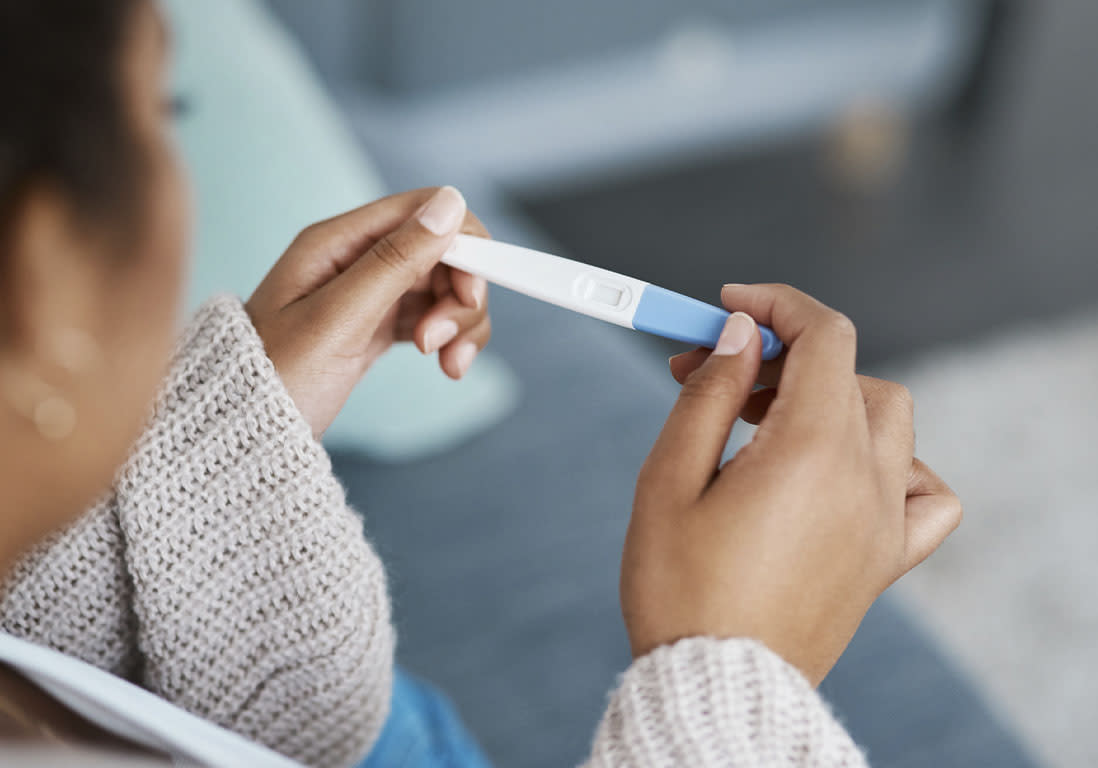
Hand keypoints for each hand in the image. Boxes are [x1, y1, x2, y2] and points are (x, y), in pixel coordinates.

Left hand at [246, 187, 491, 437]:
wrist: (241, 437)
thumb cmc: (276, 378)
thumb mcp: (338, 318)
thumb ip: (395, 260)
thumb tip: (450, 203)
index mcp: (337, 242)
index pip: (425, 210)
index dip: (462, 247)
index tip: (469, 296)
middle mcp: (354, 259)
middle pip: (442, 252)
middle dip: (461, 295)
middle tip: (445, 344)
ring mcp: (366, 294)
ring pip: (442, 287)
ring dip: (460, 323)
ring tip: (448, 365)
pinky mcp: (374, 327)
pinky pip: (430, 317)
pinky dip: (449, 338)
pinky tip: (447, 366)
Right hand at [622, 284, 960, 684]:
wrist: (715, 685)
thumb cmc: (680, 589)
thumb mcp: (669, 479)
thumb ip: (709, 393)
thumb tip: (743, 333)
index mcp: (811, 451)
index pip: (823, 334)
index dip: (776, 304)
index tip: (729, 306)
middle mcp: (863, 479)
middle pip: (846, 371)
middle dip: (779, 356)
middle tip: (713, 374)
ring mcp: (884, 520)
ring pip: (888, 416)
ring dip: (830, 397)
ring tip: (764, 424)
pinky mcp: (886, 558)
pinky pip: (924, 490)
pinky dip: (894, 462)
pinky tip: (844, 472)